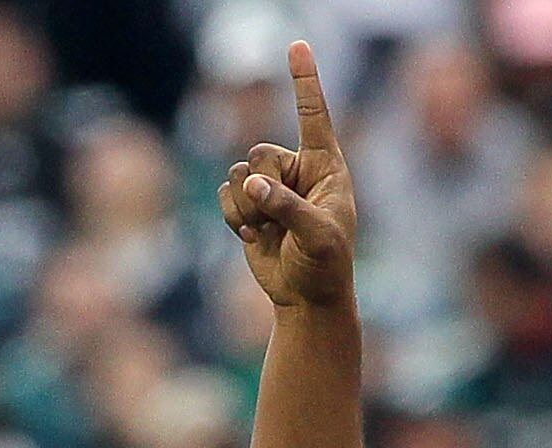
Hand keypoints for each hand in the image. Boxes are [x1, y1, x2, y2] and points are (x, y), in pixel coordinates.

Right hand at [219, 44, 356, 310]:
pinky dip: (234, 218)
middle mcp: (297, 169)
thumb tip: (252, 185)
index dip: (304, 81)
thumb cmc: (325, 266)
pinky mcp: (249, 205)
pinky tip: (254, 237)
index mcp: (325, 166)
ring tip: (268, 233)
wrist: (306, 299)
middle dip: (263, 189)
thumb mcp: (317, 236)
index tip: (298, 45)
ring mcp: (271, 186)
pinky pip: (226, 193)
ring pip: (238, 173)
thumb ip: (287, 207)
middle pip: (260, 153)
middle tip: (280, 221)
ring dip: (248, 209)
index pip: (312, 115)